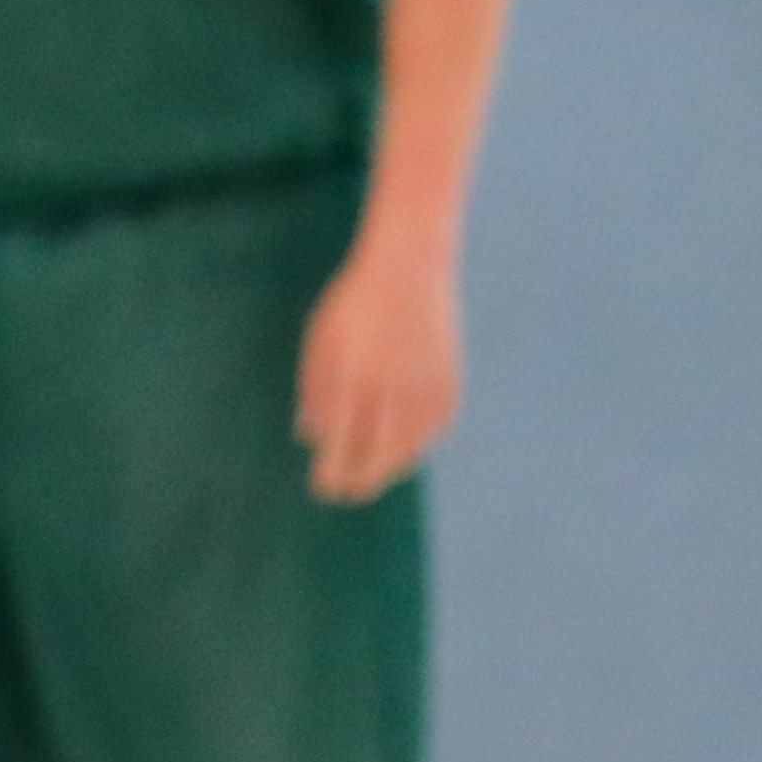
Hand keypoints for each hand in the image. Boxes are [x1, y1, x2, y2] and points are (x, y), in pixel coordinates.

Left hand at [298, 226, 460, 499]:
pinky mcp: (450, 380)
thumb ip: (315, 391)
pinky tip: (405, 449)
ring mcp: (425, 385)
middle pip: (379, 455)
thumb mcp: (321, 342)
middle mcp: (391, 387)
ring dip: (391, 466)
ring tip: (373, 475)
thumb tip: (311, 438)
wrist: (410, 268)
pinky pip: (436, 426)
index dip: (334, 472)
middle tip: (348, 494)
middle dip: (362, 480)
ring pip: (411, 446)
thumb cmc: (353, 307)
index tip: (324, 488)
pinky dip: (420, 441)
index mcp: (352, 378)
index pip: (342, 444)